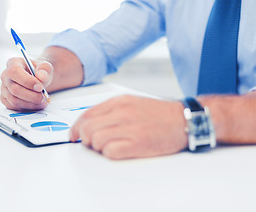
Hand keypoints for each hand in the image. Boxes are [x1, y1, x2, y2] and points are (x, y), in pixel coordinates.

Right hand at [0, 57, 52, 110]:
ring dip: (30, 103)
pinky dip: (27, 107)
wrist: (37, 79)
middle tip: (44, 97)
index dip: (27, 81)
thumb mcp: (45, 67)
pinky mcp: (5, 99)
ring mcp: (4, 88)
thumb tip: (41, 77)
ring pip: (14, 100)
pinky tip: (36, 104)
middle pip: (14, 89)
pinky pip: (14, 107)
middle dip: (32, 96)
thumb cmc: (39, 72)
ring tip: (43, 102)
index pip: (14, 72)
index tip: (40, 87)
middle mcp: (5, 75)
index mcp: (13, 63)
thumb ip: (45, 70)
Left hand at [69, 95, 187, 159]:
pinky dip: (109, 153)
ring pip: (96, 140)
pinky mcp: (137, 144)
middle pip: (87, 129)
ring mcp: (129, 128)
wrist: (183, 120)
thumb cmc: (157, 114)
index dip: (75, 128)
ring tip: (109, 146)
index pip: (86, 115)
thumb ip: (109, 111)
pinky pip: (110, 151)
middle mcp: (121, 113)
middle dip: (85, 139)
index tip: (73, 136)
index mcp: (118, 102)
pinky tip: (118, 150)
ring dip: (98, 147)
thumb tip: (89, 123)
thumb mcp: (131, 103)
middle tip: (92, 143)